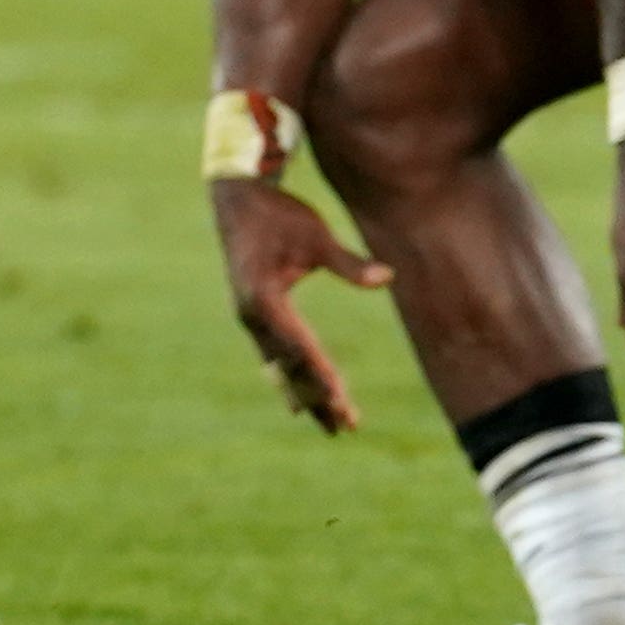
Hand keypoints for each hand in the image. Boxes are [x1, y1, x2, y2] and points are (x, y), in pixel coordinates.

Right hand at [216, 175, 393, 433]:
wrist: (236, 197)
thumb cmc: (278, 214)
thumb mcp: (315, 236)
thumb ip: (348, 263)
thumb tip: (388, 278)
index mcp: (264, 299)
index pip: (300, 347)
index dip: (322, 376)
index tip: (341, 401)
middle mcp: (252, 315)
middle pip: (290, 366)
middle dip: (318, 397)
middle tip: (345, 427)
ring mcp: (248, 317)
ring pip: (280, 366)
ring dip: (304, 394)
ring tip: (328, 424)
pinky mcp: (251, 314)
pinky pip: (272, 354)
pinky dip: (290, 376)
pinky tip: (300, 396)